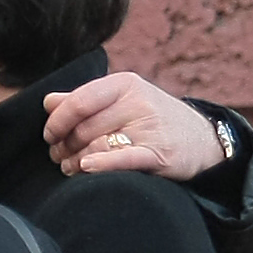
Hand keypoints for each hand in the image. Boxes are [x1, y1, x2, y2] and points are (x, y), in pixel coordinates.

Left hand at [42, 73, 223, 180]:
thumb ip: (84, 100)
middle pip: (84, 128)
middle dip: (64, 145)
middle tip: (58, 156)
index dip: (57, 121)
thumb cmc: (152, 120)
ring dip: (75, 161)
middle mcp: (138, 103)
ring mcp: (151, 127)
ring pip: (97, 145)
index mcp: (125, 85)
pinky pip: (124, 158)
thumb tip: (48, 101)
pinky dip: (102, 164)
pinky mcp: (161, 153)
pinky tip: (86, 167)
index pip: (78, 101)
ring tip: (69, 167)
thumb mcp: (122, 101)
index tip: (49, 135)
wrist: (204, 140)